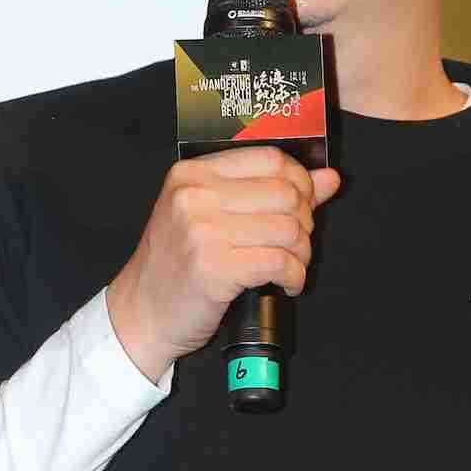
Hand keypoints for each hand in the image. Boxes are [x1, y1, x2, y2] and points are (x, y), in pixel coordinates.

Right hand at [106, 147, 340, 382]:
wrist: (141, 312)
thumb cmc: (177, 264)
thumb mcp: (211, 217)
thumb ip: (268, 192)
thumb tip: (329, 177)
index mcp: (192, 173)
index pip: (270, 158)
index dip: (301, 181)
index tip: (304, 205)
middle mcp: (194, 195)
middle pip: (285, 193)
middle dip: (305, 222)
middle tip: (295, 245)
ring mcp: (202, 231)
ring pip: (288, 229)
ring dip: (301, 254)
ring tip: (290, 267)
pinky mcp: (213, 268)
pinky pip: (279, 263)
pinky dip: (294, 277)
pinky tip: (285, 284)